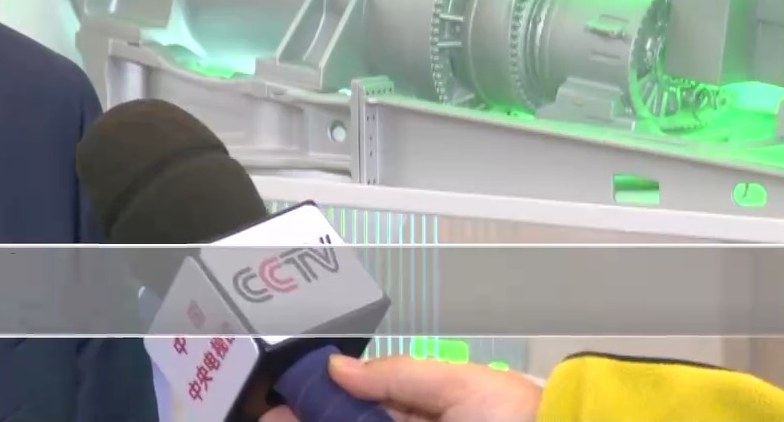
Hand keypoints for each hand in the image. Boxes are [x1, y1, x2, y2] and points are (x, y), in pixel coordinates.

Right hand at [258, 354, 541, 421]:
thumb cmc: (517, 420)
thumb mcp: (460, 387)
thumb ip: (397, 375)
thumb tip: (338, 368)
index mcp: (427, 411)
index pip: (361, 406)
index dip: (318, 402)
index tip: (278, 404)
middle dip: (306, 419)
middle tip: (266, 418)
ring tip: (272, 421)